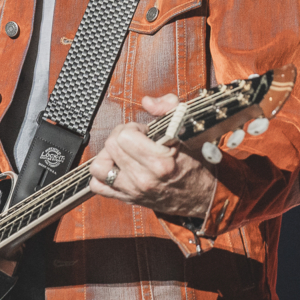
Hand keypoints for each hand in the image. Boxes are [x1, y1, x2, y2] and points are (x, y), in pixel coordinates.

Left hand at [88, 94, 215, 217]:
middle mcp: (143, 178)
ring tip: (122, 152)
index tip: (144, 131)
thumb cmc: (196, 164)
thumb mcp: (188, 132)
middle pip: (111, 146)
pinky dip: (101, 175)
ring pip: (98, 167)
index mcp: (160, 162)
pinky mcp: (126, 198)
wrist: (202, 197)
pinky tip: (116, 167)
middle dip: (121, 136)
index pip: (125, 136)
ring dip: (107, 155)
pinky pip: (98, 186)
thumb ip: (169, 109)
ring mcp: (133, 190)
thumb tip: (147, 102)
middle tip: (135, 139)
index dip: (133, 127)